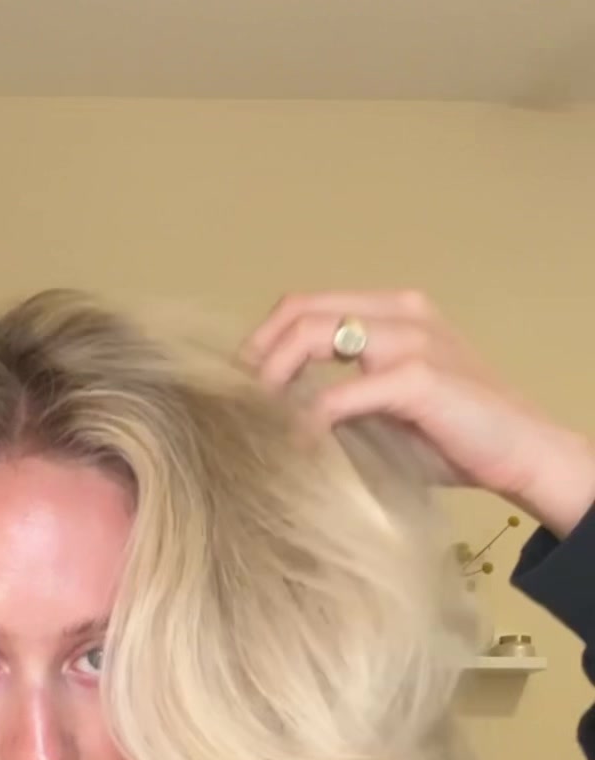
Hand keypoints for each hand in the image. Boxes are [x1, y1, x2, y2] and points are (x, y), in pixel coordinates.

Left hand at [241, 289, 594, 538]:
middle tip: (235, 402)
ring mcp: (411, 340)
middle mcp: (401, 312)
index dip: (263, 341)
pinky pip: (341, 393)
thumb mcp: (388, 409)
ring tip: (256, 418)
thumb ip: (343, 399)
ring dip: (273, 379)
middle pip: (300, 311)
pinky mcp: (418, 377)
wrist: (524, 454)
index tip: (239, 386)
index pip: (307, 305)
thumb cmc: (457, 438)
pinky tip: (297, 446)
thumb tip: (280, 417)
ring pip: (313, 336)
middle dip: (256, 356)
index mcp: (394, 311)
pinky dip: (310, 420)